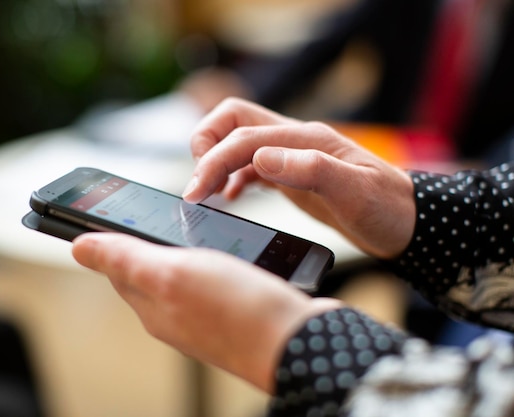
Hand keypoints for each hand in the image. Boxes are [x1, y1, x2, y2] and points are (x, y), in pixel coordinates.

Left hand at [72, 232, 342, 391]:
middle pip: (149, 270)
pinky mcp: (235, 311)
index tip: (110, 211)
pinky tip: (226, 249)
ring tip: (187, 225)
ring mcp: (207, 315)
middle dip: (146, 240)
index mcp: (154, 305)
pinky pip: (213, 280)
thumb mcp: (172, 273)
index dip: (112, 236)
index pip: (119, 266)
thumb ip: (126, 259)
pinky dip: (212, 259)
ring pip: (183, 273)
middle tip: (150, 211)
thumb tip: (79, 248)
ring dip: (182, 247)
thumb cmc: (239, 311)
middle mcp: (176, 314)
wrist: (300, 343)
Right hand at [182, 98, 415, 258]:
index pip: (243, 138)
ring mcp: (292, 157)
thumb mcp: (355, 193)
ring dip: (215, 160)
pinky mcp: (292, 176)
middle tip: (198, 183)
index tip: (195, 192)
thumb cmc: (387, 209)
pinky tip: (229, 199)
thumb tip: (260, 159)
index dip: (212, 161)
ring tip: (205, 193)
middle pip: (234, 121)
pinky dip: (232, 178)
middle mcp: (295, 142)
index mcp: (305, 140)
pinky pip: (251, 167)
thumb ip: (311, 170)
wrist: (409, 224)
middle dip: (206, 144)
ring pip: (239, 141)